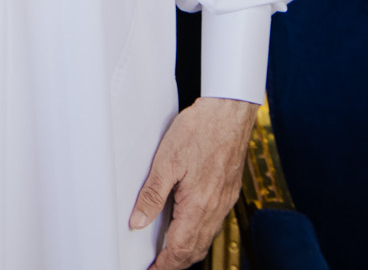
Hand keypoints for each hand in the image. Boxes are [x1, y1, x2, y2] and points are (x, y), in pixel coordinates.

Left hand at [129, 97, 257, 269]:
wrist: (229, 113)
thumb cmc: (199, 130)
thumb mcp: (166, 161)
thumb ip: (152, 195)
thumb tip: (138, 222)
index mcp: (198, 205)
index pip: (180, 249)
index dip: (164, 265)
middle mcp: (215, 208)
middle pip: (195, 250)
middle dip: (175, 263)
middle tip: (156, 266)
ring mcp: (224, 201)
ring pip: (206, 238)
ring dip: (187, 251)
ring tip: (167, 253)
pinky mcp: (228, 192)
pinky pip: (213, 223)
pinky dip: (199, 234)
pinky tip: (187, 227)